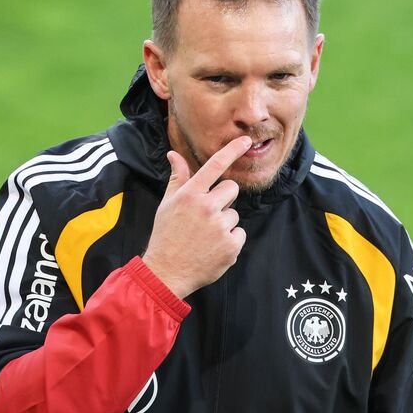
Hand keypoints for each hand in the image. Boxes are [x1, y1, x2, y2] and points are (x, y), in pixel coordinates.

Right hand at [141, 136, 252, 298]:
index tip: (246, 140)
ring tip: (205, 236)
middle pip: (232, 189)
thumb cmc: (166, 235)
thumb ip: (178, 178)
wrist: (166, 272)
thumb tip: (174, 154)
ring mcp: (220, 227)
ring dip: (225, 223)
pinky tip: (213, 248)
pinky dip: (230, 241)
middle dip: (224, 199)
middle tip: (207, 215)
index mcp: (190, 195)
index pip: (215, 165)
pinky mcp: (231, 246)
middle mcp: (207, 207)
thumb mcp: (167, 204)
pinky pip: (240, 233)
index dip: (232, 150)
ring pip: (235, 214)